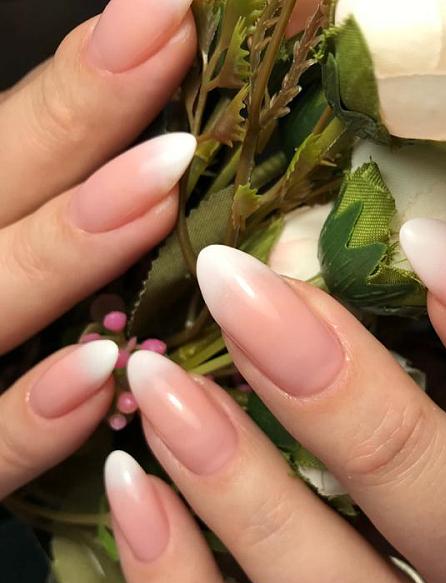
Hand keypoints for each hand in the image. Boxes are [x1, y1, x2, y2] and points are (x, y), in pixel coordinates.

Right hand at [0, 0, 195, 499]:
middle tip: (167, 44)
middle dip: (77, 120)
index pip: (17, 141)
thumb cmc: (0, 286)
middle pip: (1, 189)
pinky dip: (28, 417)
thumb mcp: (15, 216)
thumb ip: (47, 185)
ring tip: (159, 196)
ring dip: (65, 251)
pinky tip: (101, 376)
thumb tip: (159, 145)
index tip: (166, 13)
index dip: (87, 77)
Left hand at [104, 225, 445, 582]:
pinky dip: (182, 580)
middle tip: (250, 301)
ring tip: (163, 388)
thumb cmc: (339, 329)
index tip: (423, 242)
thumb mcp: (379, 287)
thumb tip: (389, 182)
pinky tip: (134, 481)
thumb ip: (391, 252)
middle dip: (365, 415)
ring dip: (255, 496)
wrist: (267, 418)